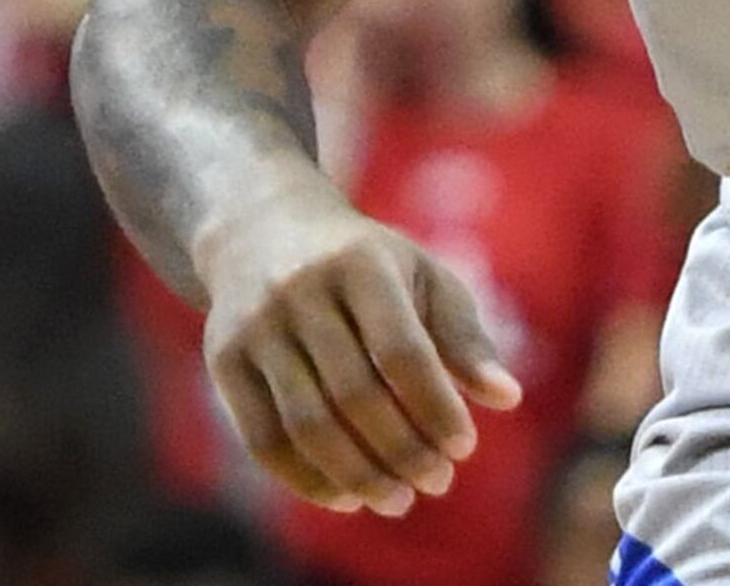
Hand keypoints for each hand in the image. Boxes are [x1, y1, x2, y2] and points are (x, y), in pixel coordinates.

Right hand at [198, 194, 523, 515]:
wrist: (262, 228)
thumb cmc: (367, 263)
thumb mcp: (423, 277)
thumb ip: (463, 336)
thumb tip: (507, 398)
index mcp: (361, 263)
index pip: (402, 351)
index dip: (435, 406)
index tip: (464, 447)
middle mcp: (300, 291)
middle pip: (354, 394)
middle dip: (401, 450)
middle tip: (437, 483)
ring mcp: (254, 326)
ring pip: (305, 424)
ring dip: (356, 475)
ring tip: (397, 500)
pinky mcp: (222, 359)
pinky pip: (262, 438)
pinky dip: (306, 478)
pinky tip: (346, 498)